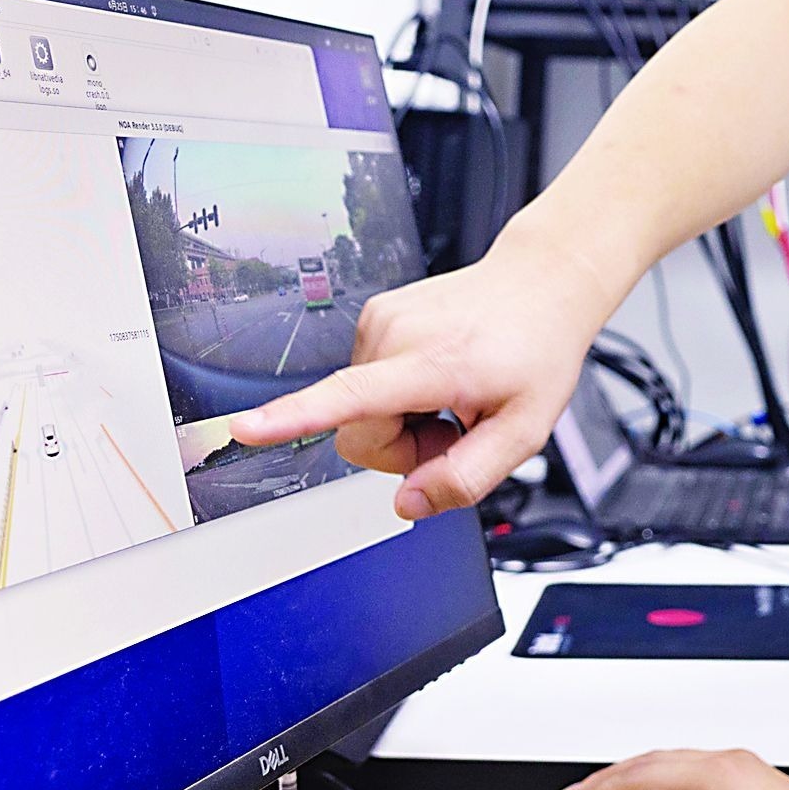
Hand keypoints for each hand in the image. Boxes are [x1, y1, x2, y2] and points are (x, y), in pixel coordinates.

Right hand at [228, 234, 608, 518]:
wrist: (542, 284)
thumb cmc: (535, 351)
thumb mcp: (524, 432)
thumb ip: (465, 478)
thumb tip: (406, 504)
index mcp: (433, 363)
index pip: (351, 397)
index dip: (293, 419)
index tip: (246, 427)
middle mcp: (397, 334)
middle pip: (358, 433)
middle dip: (402, 449)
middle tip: (455, 429)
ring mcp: (382, 320)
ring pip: (360, 410)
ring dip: (403, 420)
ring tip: (452, 396)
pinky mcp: (377, 316)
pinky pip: (367, 383)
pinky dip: (400, 393)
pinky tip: (439, 377)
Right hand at [558, 749, 788, 789]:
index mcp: (716, 775)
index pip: (640, 779)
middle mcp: (724, 761)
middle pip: (648, 762)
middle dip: (603, 782)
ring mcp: (735, 765)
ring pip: (665, 761)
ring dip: (627, 778)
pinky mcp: (744, 777)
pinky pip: (685, 768)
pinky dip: (654, 780)